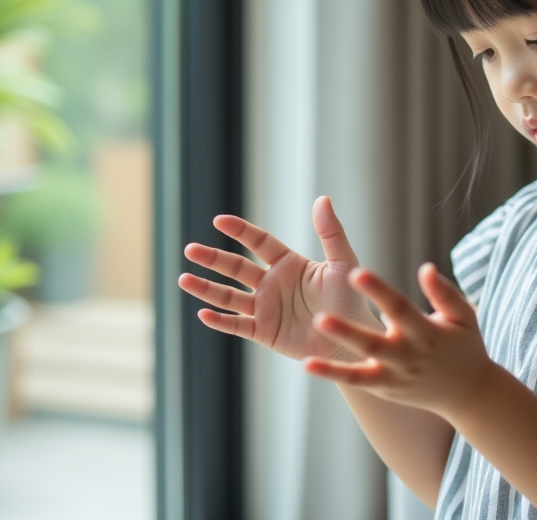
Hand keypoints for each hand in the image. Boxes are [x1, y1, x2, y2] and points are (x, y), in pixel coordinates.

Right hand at [178, 196, 379, 361]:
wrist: (353, 339)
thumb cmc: (352, 299)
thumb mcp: (342, 263)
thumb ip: (331, 232)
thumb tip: (322, 198)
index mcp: (288, 263)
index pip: (258, 242)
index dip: (240, 231)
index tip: (219, 221)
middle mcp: (272, 283)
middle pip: (236, 267)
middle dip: (213, 258)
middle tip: (190, 249)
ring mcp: (266, 308)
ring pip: (229, 296)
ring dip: (206, 288)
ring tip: (184, 278)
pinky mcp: (264, 332)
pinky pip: (237, 325)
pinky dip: (219, 320)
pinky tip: (202, 313)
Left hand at [303, 262, 493, 416]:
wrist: (468, 393)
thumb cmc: (464, 345)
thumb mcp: (464, 316)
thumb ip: (445, 293)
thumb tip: (426, 269)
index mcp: (427, 333)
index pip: (399, 308)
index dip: (378, 291)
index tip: (356, 273)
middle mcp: (408, 356)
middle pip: (373, 344)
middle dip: (347, 331)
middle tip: (320, 315)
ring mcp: (395, 376)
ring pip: (361, 368)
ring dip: (334, 357)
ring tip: (311, 341)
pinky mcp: (385, 389)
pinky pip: (356, 382)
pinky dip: (333, 374)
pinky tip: (308, 365)